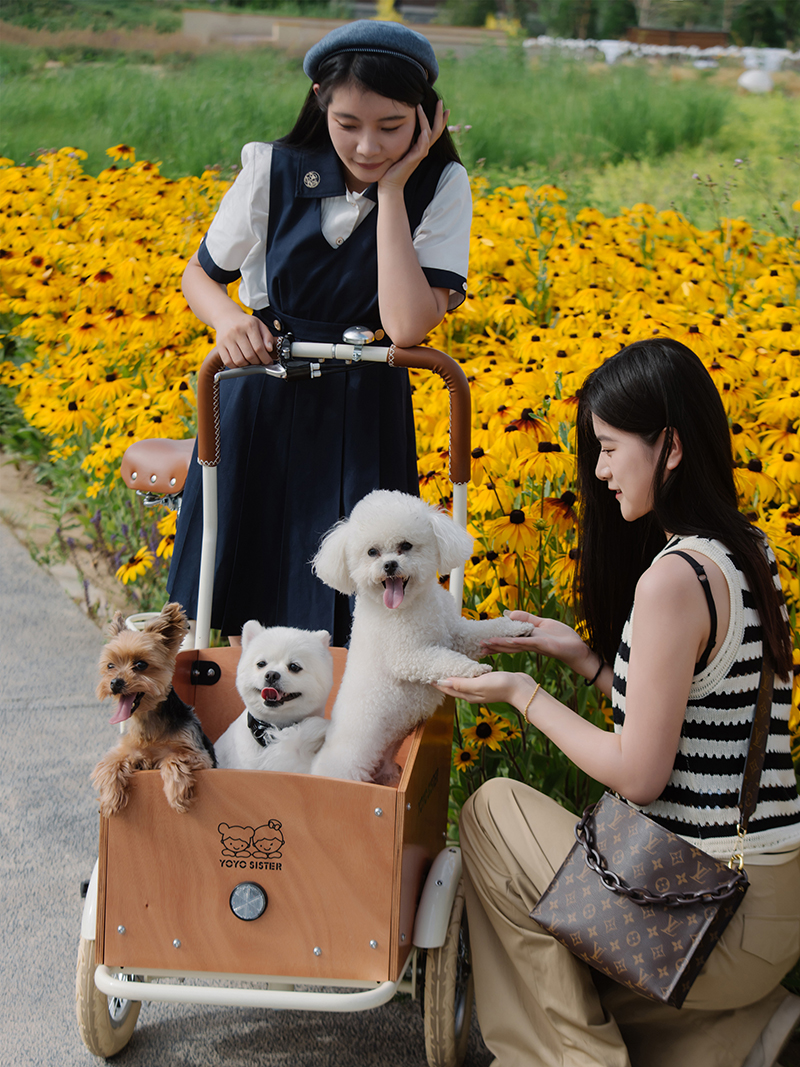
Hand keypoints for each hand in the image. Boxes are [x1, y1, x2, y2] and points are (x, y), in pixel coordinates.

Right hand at [214, 309, 274, 368]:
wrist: (226, 317)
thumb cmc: (245, 323)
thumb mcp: (259, 325)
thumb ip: (267, 336)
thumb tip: (270, 349)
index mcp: (249, 325)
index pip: (259, 347)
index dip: (265, 358)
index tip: (268, 362)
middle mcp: (237, 331)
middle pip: (249, 355)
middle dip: (257, 363)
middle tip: (260, 362)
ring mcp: (227, 339)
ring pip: (239, 361)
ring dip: (247, 366)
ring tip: (250, 362)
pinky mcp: (219, 345)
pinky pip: (228, 362)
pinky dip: (236, 366)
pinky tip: (241, 363)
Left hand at [378, 100, 448, 192]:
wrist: (389, 184)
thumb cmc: (392, 167)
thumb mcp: (399, 148)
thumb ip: (403, 138)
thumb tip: (400, 123)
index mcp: (420, 146)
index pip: (433, 130)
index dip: (439, 119)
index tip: (442, 106)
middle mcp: (422, 149)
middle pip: (436, 130)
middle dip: (439, 116)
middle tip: (440, 102)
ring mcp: (419, 154)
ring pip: (429, 135)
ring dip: (428, 121)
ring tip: (423, 107)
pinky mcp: (414, 160)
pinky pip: (422, 147)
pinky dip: (424, 138)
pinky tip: (424, 130)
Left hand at [434, 670, 531, 708]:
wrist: (521, 688)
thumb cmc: (501, 686)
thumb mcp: (480, 683)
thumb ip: (462, 684)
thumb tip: (444, 682)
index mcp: (468, 694)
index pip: (447, 688)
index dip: (437, 682)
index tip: (425, 675)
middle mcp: (472, 693)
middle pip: (452, 686)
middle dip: (442, 680)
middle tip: (432, 670)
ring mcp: (480, 688)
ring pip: (461, 682)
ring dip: (453, 676)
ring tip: (445, 667)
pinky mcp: (487, 682)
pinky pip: (471, 677)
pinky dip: (465, 673)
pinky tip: (465, 667)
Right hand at [479, 611, 596, 677]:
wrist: (577, 648)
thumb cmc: (562, 637)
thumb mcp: (542, 623)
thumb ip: (526, 618)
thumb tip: (509, 614)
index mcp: (527, 638)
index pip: (508, 639)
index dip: (496, 640)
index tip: (482, 640)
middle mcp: (528, 644)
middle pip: (508, 644)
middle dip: (493, 645)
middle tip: (478, 646)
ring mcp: (535, 646)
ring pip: (514, 645)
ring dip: (500, 644)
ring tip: (486, 644)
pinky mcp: (544, 645)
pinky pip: (529, 643)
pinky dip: (518, 642)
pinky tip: (508, 641)